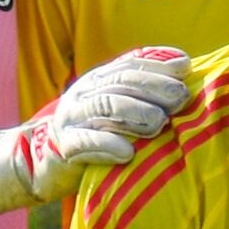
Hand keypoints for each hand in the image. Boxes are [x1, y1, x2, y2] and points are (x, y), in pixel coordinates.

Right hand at [0, 45, 193, 211]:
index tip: (185, 67)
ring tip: (159, 122)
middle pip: (121, 83)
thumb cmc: (93, 133)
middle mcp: (85, 93)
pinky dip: (107, 145)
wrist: (43, 163)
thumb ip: (142, 90)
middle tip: (180, 98)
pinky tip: (127, 152)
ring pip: (104, 108)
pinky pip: (85, 143)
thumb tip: (184, 68)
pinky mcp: (64, 147)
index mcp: (99, 80)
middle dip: (153, 87)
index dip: (157, 64)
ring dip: (134, 113)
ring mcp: (72, 118)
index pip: (130, 66)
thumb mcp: (116, 108)